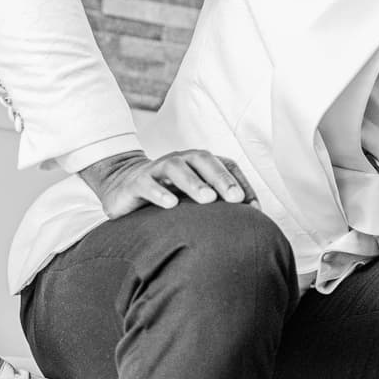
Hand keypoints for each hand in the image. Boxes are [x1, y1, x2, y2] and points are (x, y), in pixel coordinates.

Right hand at [78, 148, 259, 219]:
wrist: (123, 186)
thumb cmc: (170, 194)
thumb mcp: (196, 198)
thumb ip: (223, 204)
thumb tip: (255, 218)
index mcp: (199, 163)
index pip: (225, 165)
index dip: (240, 183)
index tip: (251, 207)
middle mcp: (181, 160)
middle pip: (203, 160)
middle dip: (221, 178)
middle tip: (236, 198)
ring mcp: (157, 169)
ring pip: (176, 168)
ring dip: (194, 183)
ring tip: (208, 199)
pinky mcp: (135, 183)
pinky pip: (147, 184)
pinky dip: (159, 192)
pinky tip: (170, 205)